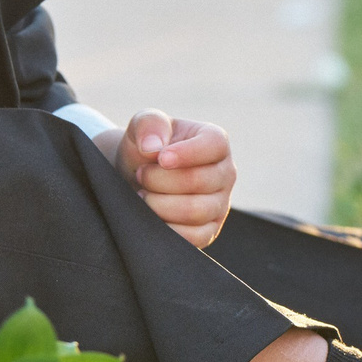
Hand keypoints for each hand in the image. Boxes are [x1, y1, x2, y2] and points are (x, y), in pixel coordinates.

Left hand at [98, 109, 234, 248]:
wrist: (136, 177)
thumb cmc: (145, 148)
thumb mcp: (143, 125)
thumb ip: (148, 124)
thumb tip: (154, 147)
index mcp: (216, 141)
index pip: (214, 145)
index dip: (186, 153)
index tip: (159, 158)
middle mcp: (225, 173)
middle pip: (199, 181)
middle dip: (159, 180)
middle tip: (140, 175)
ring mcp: (220, 204)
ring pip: (195, 211)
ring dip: (159, 205)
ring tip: (143, 195)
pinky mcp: (209, 231)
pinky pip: (194, 238)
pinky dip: (166, 229)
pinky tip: (151, 217)